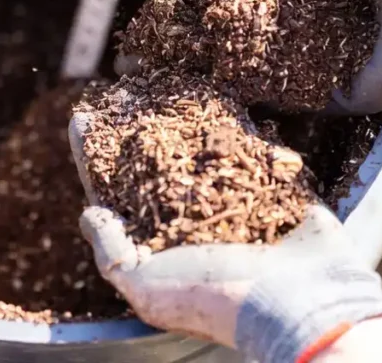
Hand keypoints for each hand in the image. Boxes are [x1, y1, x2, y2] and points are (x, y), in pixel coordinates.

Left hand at [69, 115, 381, 361]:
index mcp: (158, 239)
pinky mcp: (270, 184)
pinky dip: (232, 119)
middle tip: (122, 89)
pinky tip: (213, 91)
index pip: (115, 188)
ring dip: (181, 115)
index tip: (80, 118)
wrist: (300, 302)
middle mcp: (191, 216)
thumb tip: (87, 213)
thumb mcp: (146, 286)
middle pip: (154, 160)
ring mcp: (231, 198)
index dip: (95, 154)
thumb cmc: (217, 299)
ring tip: (161, 79)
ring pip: (198, 147)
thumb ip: (112, 250)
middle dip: (135, 124)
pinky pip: (247, 143)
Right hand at [151, 0, 381, 111]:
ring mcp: (324, 51)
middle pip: (246, 9)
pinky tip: (203, 82)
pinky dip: (251, 87)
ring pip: (257, 50)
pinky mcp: (338, 88)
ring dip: (213, 48)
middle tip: (155, 8)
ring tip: (165, 48)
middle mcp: (318, 9)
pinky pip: (287, 90)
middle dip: (200, 8)